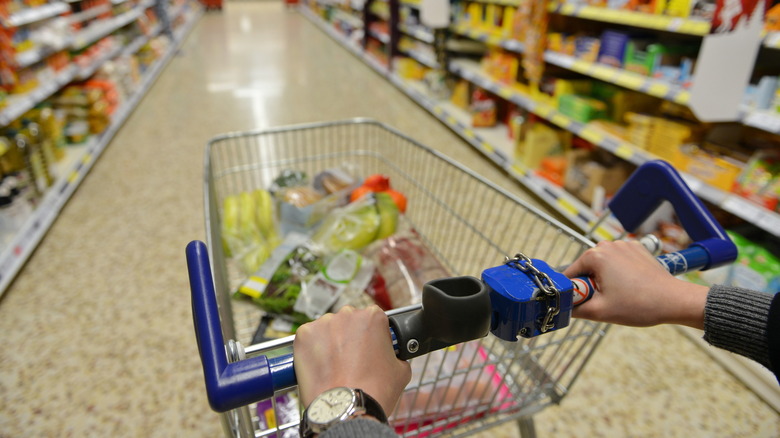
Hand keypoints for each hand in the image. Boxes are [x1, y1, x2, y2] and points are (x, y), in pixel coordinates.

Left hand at [293, 305, 411, 415]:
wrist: (347, 409)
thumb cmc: (375, 391)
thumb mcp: (402, 370)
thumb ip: (396, 354)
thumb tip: (391, 356)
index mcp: (373, 317)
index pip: (373, 320)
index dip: (372, 337)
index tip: (369, 350)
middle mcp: (347, 314)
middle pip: (348, 322)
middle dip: (350, 338)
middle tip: (351, 361)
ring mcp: (323, 324)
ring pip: (327, 330)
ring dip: (330, 343)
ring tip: (334, 368)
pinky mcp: (303, 336)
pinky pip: (309, 339)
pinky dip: (312, 351)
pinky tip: (320, 367)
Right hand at [562, 240, 708, 328]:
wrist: (673, 301)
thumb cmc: (639, 305)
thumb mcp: (599, 312)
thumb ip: (574, 308)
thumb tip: (562, 307)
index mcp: (595, 255)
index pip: (571, 274)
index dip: (575, 291)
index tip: (587, 303)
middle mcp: (608, 244)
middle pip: (586, 268)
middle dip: (591, 285)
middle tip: (607, 301)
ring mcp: (624, 245)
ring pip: (602, 266)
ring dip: (605, 280)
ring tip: (621, 295)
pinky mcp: (637, 249)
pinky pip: (618, 262)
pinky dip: (619, 274)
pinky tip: (630, 286)